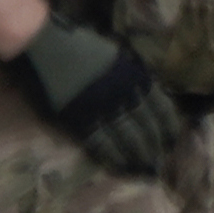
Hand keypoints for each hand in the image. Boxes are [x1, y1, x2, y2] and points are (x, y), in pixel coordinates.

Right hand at [16, 16, 189, 182]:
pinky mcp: (79, 119)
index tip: (170, 141)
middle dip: (154, 147)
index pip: (161, 108)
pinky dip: (111, 156)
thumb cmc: (76, 43)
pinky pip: (100, 142)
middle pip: (146, 127)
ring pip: (127, 138)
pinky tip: (118, 165)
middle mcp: (124, 94)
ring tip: (142, 169)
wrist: (43, 43)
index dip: (167, 127)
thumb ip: (132, 76)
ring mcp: (101, 108)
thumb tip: (146, 95)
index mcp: (135, 77)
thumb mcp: (116, 55)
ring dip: (136, 155)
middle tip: (158, 163)